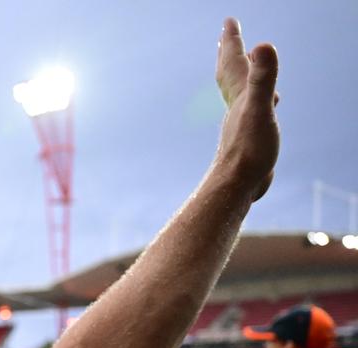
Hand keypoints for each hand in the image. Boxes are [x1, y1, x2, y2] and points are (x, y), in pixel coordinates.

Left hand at [213, 17, 279, 200]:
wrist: (238, 186)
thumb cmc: (249, 149)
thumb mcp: (261, 108)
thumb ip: (262, 78)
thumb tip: (262, 45)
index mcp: (239, 95)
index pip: (234, 61)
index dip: (232, 40)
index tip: (229, 21)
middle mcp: (236, 107)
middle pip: (229, 75)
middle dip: (229, 55)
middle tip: (225, 39)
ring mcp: (241, 123)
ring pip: (239, 95)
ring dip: (241, 79)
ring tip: (245, 69)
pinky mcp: (248, 139)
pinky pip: (251, 115)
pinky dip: (255, 106)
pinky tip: (261, 112)